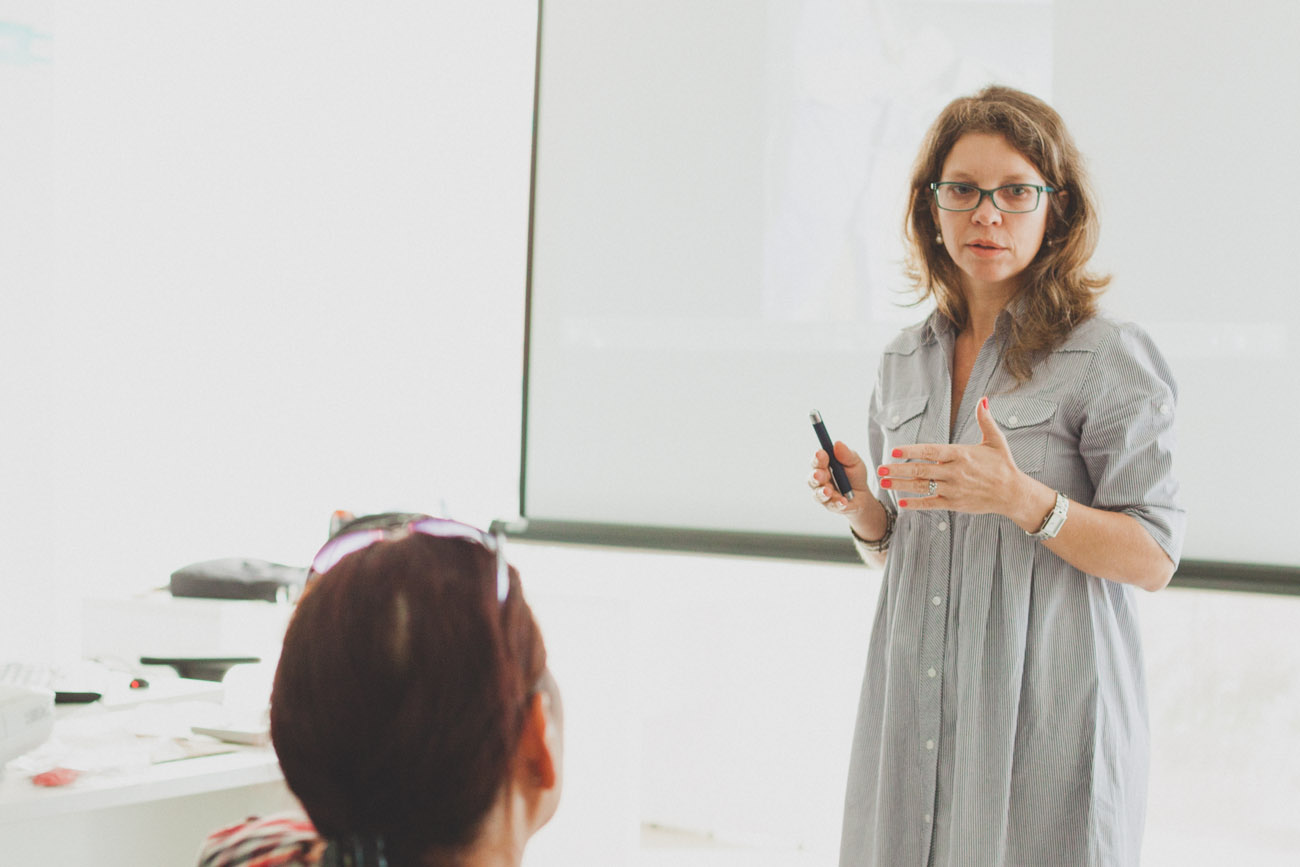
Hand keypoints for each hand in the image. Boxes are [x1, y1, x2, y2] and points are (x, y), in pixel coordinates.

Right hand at [807, 440, 871, 513]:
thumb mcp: (855, 462)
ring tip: (828, 491)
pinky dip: (838, 503)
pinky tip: (843, 501)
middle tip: (820, 474)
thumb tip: (837, 443)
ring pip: (818, 494)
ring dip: (822, 492)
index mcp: (824, 467)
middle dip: (816, 476)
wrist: (863, 495)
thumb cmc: (855, 476)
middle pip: (813, 479)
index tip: (821, 453)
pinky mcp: (832, 506)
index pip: (816, 461)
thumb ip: (846, 455)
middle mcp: (820, 481)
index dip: (817, 458)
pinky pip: (832, 506)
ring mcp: (824, 495)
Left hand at [879, 396, 1030, 516]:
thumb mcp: (996, 440)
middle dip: (898, 470)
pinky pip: (931, 503)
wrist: (1013, 493)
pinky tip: (902, 503)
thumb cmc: (1003, 465)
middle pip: (921, 470)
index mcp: (961, 455)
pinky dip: (916, 504)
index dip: (912, 452)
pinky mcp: (955, 503)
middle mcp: (955, 472)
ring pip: (922, 487)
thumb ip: (985, 420)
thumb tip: (983, 399)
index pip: (931, 452)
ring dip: (901, 485)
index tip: (895, 451)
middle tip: (880, 468)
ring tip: (883, 482)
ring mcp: (953, 489)